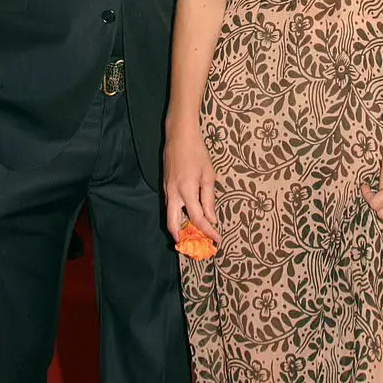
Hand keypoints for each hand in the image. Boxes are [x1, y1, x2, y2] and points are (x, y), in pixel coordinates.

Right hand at [164, 119, 220, 246]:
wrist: (179, 136)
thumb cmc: (197, 152)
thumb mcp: (208, 175)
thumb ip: (208, 199)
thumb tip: (211, 218)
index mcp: (186, 190)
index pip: (198, 218)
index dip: (208, 231)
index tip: (217, 239)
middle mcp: (173, 194)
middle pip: (173, 225)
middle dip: (184, 238)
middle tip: (196, 246)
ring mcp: (167, 190)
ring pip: (170, 216)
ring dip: (180, 228)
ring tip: (194, 235)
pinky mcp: (165, 187)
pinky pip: (170, 207)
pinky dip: (177, 216)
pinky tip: (188, 217)